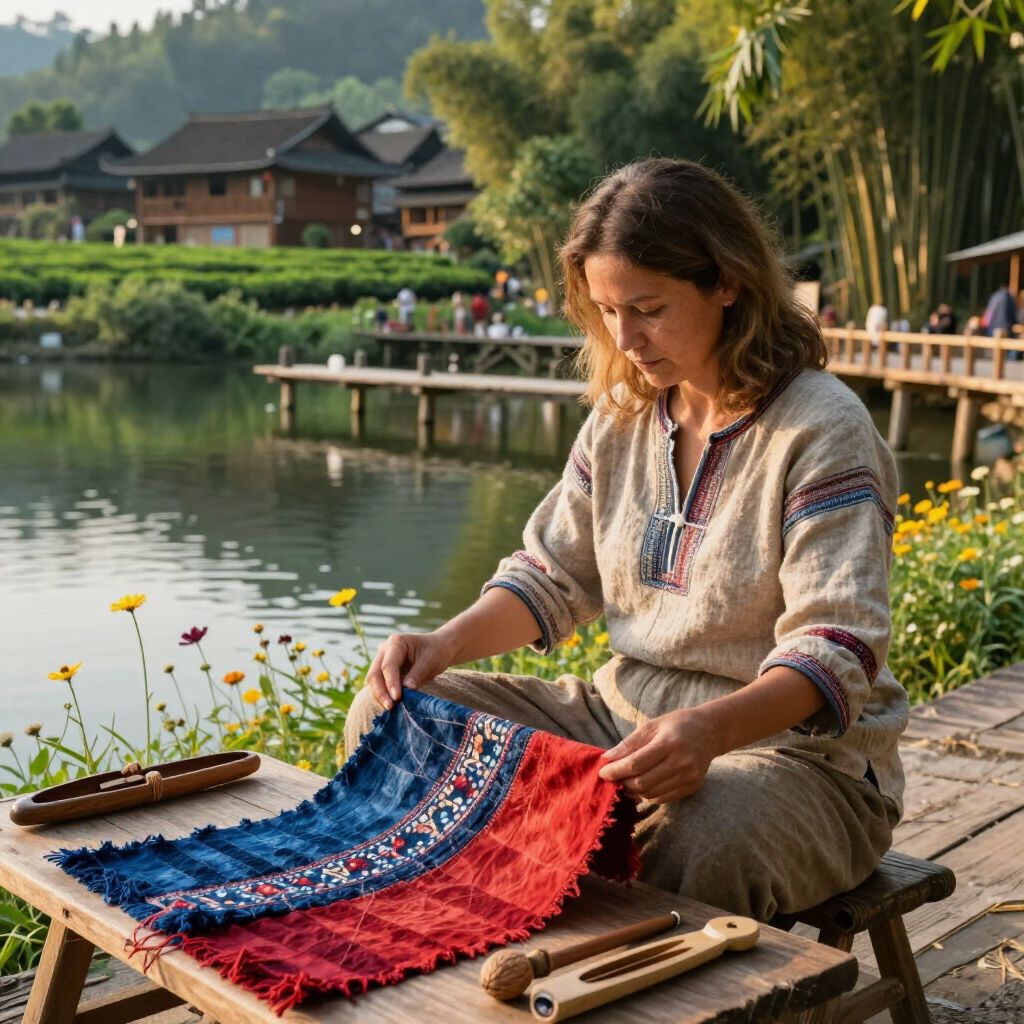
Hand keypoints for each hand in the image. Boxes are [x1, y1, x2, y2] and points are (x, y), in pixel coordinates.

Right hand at [365, 630, 457, 709]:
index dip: (391, 682)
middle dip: (381, 691)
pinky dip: (384, 695)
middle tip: (390, 706)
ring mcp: (383, 660)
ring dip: (381, 695)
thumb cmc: (436, 651)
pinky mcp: (385, 672)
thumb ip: (418, 674)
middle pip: (375, 673)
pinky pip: (380, 685)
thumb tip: (407, 690)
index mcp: (396, 642)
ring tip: (391, 708)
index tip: (397, 698)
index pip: (388, 665)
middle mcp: (385, 650)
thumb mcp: (431, 661)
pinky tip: (391, 705)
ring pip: (374, 680)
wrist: (440, 648)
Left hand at [597, 709, 720, 803]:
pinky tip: (642, 785)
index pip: (636, 764)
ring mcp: (688, 777)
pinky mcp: (692, 787)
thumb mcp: (652, 726)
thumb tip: (607, 759)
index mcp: (669, 743)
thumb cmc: (677, 724)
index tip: (602, 772)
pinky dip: (648, 794)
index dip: (616, 770)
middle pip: (643, 783)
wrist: (711, 731)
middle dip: (622, 783)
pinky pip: (663, 798)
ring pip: (651, 794)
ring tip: (625, 781)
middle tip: (612, 778)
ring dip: (633, 791)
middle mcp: (681, 763)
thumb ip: (629, 744)